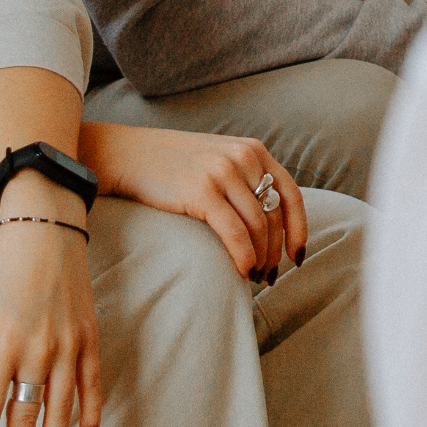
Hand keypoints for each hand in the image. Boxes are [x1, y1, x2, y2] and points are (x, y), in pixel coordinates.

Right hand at [82, 121, 305, 281]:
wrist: (127, 155)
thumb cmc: (174, 167)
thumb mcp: (219, 160)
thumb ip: (245, 180)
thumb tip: (270, 225)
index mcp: (253, 150)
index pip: (290, 194)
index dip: (298, 229)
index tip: (296, 256)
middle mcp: (243, 157)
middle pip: (273, 215)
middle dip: (274, 251)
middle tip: (266, 275)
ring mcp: (222, 172)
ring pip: (257, 226)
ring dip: (260, 258)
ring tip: (252, 276)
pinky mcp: (201, 190)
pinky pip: (234, 232)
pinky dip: (244, 256)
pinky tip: (242, 270)